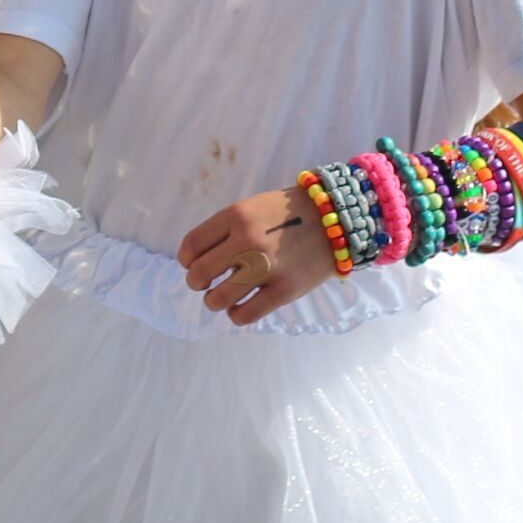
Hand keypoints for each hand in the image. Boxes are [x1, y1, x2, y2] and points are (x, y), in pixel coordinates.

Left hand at [178, 181, 336, 323]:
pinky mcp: (285, 290)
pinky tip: (240, 308)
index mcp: (236, 216)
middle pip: (199, 274)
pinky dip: (236, 315)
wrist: (337, 217)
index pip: (191, 245)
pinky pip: (245, 314)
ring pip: (218, 299)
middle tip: (205, 284)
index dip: (186, 260)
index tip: (191, 264)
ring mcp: (266, 267)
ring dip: (214, 302)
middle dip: (197, 283)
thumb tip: (198, 259)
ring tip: (221, 298)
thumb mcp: (253, 207)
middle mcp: (247, 240)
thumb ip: (227, 229)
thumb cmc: (289, 212)